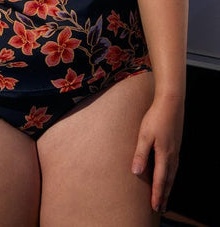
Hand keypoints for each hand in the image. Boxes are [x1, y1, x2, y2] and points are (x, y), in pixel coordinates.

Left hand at [131, 95, 183, 212]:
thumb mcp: (144, 135)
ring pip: (172, 174)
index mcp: (164, 155)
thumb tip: (136, 172)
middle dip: (164, 195)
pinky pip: (174, 166)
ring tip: (165, 196)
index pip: (160, 181)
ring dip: (168, 187)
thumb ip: (141, 154)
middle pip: (169, 181)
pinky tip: (168, 175)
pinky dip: (171, 176)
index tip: (155, 207)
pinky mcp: (175, 145)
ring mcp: (176, 150)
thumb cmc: (155, 118)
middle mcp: (172, 156)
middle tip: (161, 208)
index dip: (157, 195)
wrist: (171, 103)